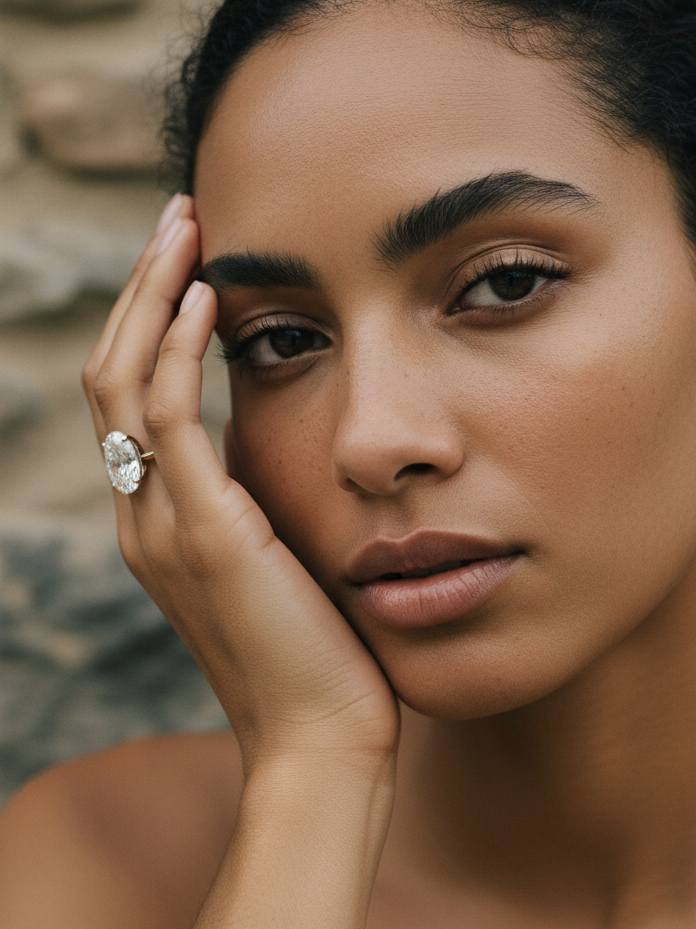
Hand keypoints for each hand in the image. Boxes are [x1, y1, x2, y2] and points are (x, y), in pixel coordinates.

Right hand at [82, 195, 399, 774]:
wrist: (324, 736)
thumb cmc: (320, 649)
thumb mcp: (282, 556)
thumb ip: (259, 499)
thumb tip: (278, 436)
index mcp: (160, 518)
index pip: (133, 396)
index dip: (153, 321)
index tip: (195, 259)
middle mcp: (142, 514)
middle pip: (113, 373)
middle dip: (143, 288)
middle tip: (180, 218)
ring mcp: (161, 523)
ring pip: (124, 381)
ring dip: (153, 296)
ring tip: (187, 228)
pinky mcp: (203, 532)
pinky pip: (168, 419)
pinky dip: (178, 350)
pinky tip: (212, 297)